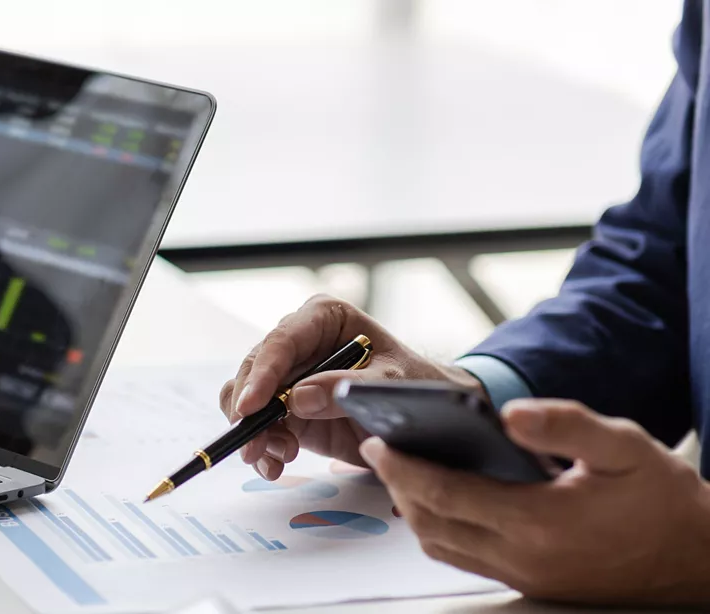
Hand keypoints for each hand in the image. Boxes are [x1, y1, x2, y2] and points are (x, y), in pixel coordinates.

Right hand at [218, 295, 483, 477]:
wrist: (427, 415)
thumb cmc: (414, 385)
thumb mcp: (390, 384)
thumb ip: (347, 388)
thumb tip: (298, 398)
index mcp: (323, 318)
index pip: (282, 342)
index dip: (261, 374)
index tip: (251, 406)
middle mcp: (298, 342)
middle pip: (254, 371)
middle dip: (250, 411)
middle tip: (254, 445)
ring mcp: (289, 376)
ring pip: (247, 399)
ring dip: (255, 432)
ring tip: (273, 459)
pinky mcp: (286, 407)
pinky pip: (259, 424)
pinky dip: (261, 447)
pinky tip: (273, 464)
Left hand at [359, 399, 709, 605]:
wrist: (696, 560)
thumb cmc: (662, 499)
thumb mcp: (624, 446)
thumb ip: (565, 424)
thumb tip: (507, 412)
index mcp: (538, 521)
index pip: (446, 494)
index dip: (403, 467)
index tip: (377, 440)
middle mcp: (522, 556)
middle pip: (431, 523)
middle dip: (398, 484)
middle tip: (378, 449)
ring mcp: (523, 576)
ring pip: (442, 547)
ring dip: (414, 510)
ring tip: (401, 470)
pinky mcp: (529, 584)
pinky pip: (465, 558)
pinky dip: (441, 529)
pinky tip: (440, 498)